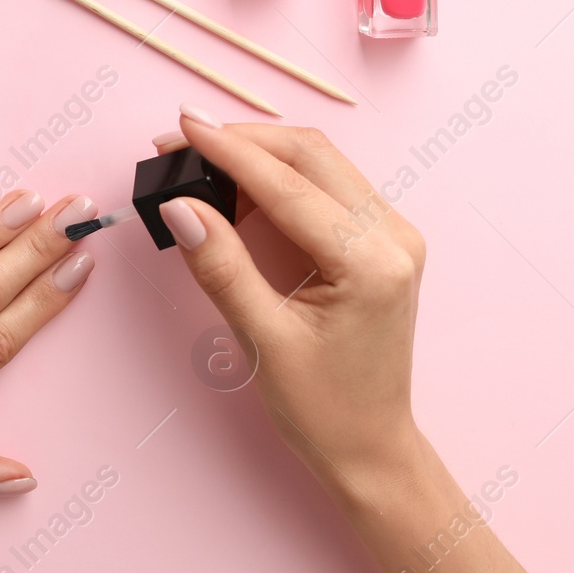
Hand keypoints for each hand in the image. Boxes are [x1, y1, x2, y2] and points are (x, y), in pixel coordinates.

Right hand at [153, 106, 425, 496]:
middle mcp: (394, 236)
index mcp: (371, 262)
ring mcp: (393, 234)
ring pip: (319, 162)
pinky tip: (235, 185)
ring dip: (259, 152)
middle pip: (311, 155)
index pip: (289, 186)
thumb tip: (180, 207)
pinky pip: (325, 185)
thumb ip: (222, 266)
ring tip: (198, 159)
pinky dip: (277, 177)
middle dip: (242, 140)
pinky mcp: (380, 239)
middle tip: (179, 139)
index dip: (230, 150)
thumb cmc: (323, 408)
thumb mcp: (263, 340)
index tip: (182, 126)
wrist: (370, 446)